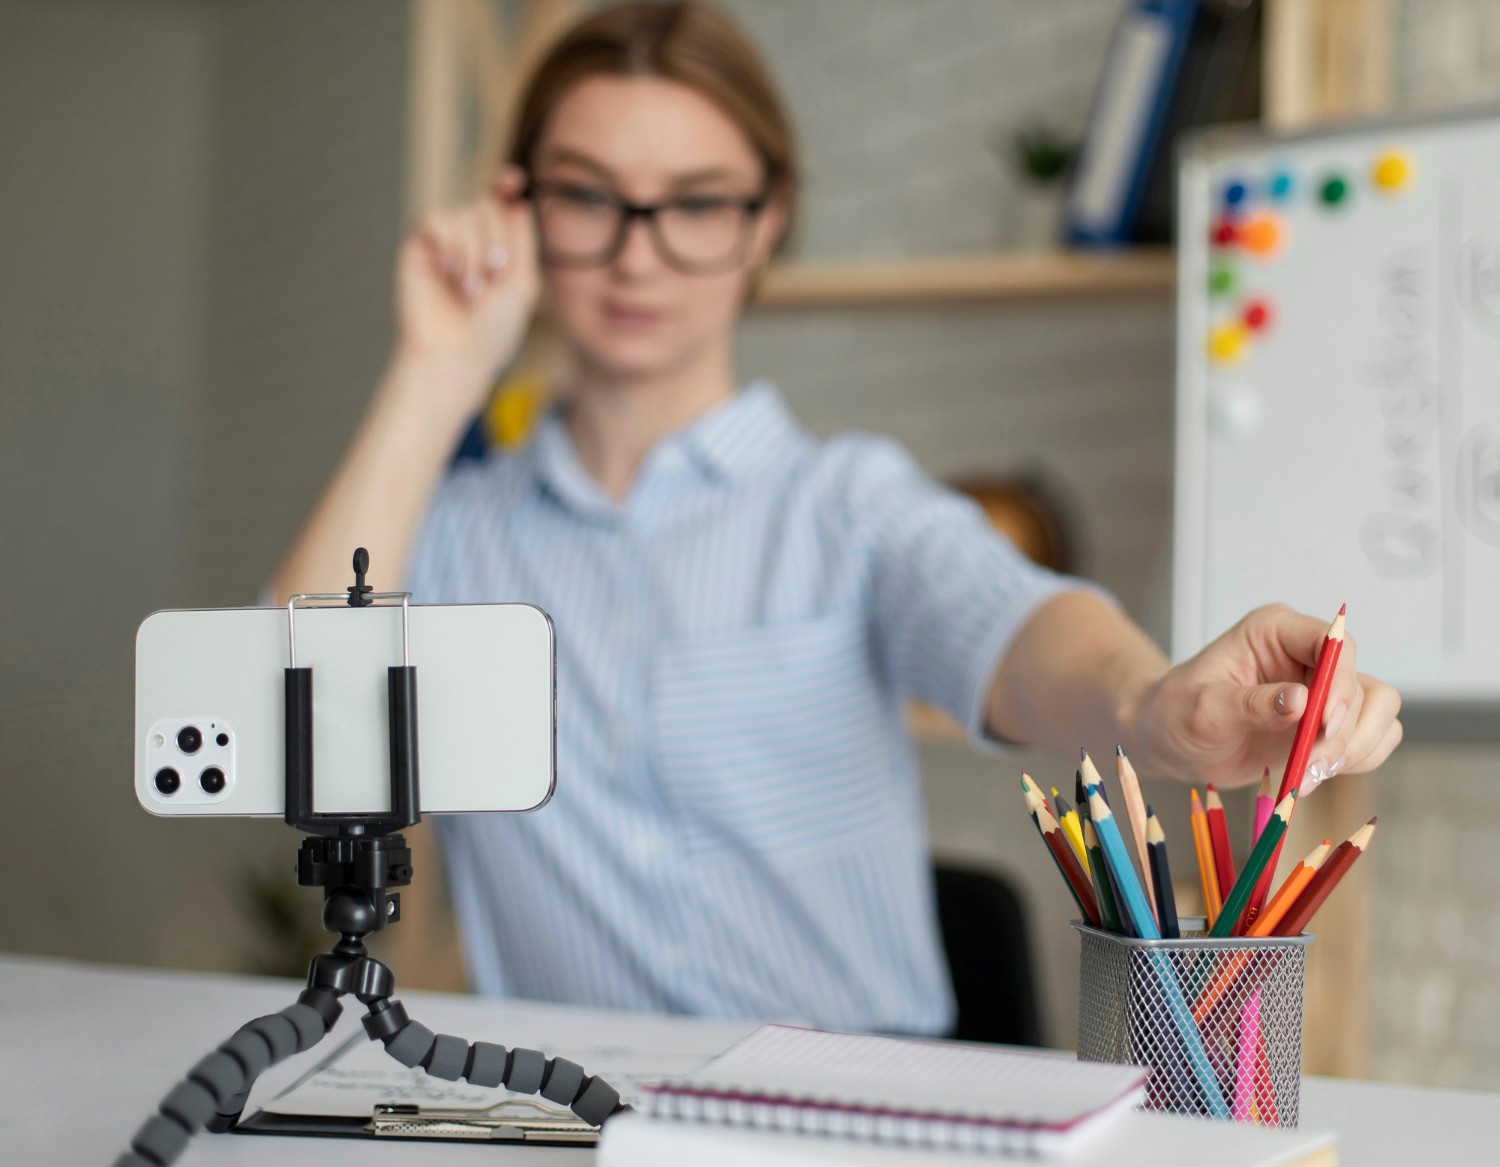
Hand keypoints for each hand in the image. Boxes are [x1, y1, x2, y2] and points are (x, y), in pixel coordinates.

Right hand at [393, 166, 540, 416]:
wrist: (456, 352)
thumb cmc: (493, 327)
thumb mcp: (522, 283)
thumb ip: (522, 240)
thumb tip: (517, 202)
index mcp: (500, 248)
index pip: (502, 205)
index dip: (507, 186)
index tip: (514, 179)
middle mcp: (472, 241)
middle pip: (488, 205)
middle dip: (497, 238)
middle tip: (494, 274)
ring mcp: (445, 242)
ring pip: (465, 211)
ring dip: (476, 249)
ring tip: (472, 287)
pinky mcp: (419, 246)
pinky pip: (436, 218)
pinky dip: (451, 242)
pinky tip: (452, 271)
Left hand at [1130, 604, 1401, 788]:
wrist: (1171, 741)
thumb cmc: (1176, 712)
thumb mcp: (1203, 708)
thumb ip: (1249, 704)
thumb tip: (1301, 701)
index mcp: (1276, 632)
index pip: (1335, 645)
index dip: (1341, 684)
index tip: (1323, 727)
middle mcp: (1307, 655)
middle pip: (1364, 685)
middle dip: (1345, 731)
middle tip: (1310, 765)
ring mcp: (1322, 690)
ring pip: (1378, 713)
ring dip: (1354, 750)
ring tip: (1308, 775)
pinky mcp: (1327, 724)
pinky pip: (1369, 739)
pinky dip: (1354, 762)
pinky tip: (1312, 776)